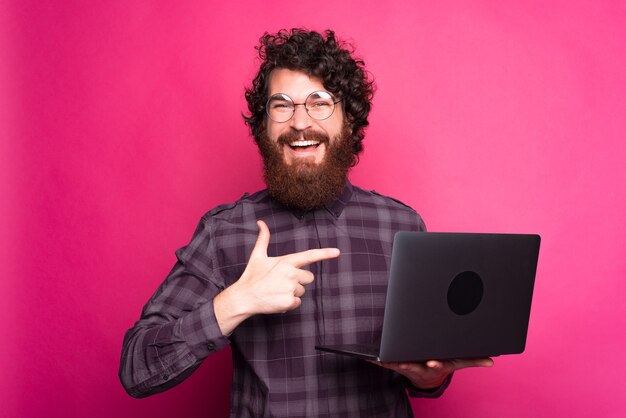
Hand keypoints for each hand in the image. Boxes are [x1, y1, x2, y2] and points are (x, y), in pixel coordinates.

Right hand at [214, 220, 339, 333]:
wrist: (243, 297)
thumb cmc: (252, 276)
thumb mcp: (258, 256)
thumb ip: (263, 239)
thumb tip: (261, 223)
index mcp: (286, 262)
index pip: (309, 256)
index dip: (324, 253)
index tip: (337, 252)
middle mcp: (290, 274)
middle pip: (309, 278)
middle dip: (299, 281)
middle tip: (282, 282)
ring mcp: (290, 288)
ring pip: (302, 291)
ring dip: (292, 293)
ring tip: (276, 291)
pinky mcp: (289, 302)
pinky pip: (297, 303)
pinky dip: (289, 303)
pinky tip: (276, 300)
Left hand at [370, 358, 493, 389]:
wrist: (429, 374)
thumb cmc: (444, 362)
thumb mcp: (459, 361)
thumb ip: (474, 360)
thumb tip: (491, 362)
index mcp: (435, 364)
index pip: (436, 365)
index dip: (435, 364)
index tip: (434, 362)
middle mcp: (421, 366)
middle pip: (413, 364)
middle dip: (406, 363)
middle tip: (400, 361)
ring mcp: (408, 365)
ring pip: (396, 364)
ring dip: (387, 361)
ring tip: (377, 358)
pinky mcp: (397, 363)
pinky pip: (386, 361)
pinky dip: (377, 360)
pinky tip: (368, 357)